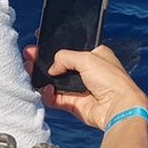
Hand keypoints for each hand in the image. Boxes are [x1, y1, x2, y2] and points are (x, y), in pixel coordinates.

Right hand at [23, 45, 147, 130]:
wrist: (118, 107)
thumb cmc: (112, 80)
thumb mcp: (87, 58)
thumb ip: (65, 57)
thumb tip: (51, 67)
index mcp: (95, 55)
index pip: (72, 47)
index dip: (57, 44)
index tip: (42, 39)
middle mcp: (87, 71)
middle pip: (60, 64)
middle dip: (44, 60)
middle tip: (30, 54)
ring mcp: (80, 88)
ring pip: (55, 81)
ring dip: (42, 76)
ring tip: (29, 69)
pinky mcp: (74, 103)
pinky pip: (55, 98)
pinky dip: (48, 94)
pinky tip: (45, 88)